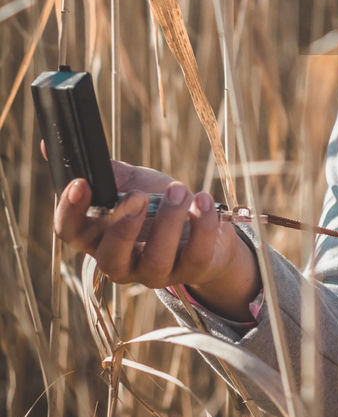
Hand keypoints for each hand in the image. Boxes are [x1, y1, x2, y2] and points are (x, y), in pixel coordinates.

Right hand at [53, 160, 261, 321]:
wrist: (205, 227)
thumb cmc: (159, 204)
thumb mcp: (133, 184)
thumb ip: (104, 170)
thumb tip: (52, 143)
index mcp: (99, 238)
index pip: (71, 234)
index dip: (70, 211)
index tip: (80, 183)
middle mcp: (124, 262)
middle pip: (109, 259)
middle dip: (122, 228)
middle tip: (137, 195)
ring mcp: (157, 272)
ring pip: (156, 259)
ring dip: (168, 221)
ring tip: (179, 190)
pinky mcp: (193, 271)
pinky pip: (196, 254)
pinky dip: (203, 225)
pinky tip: (203, 199)